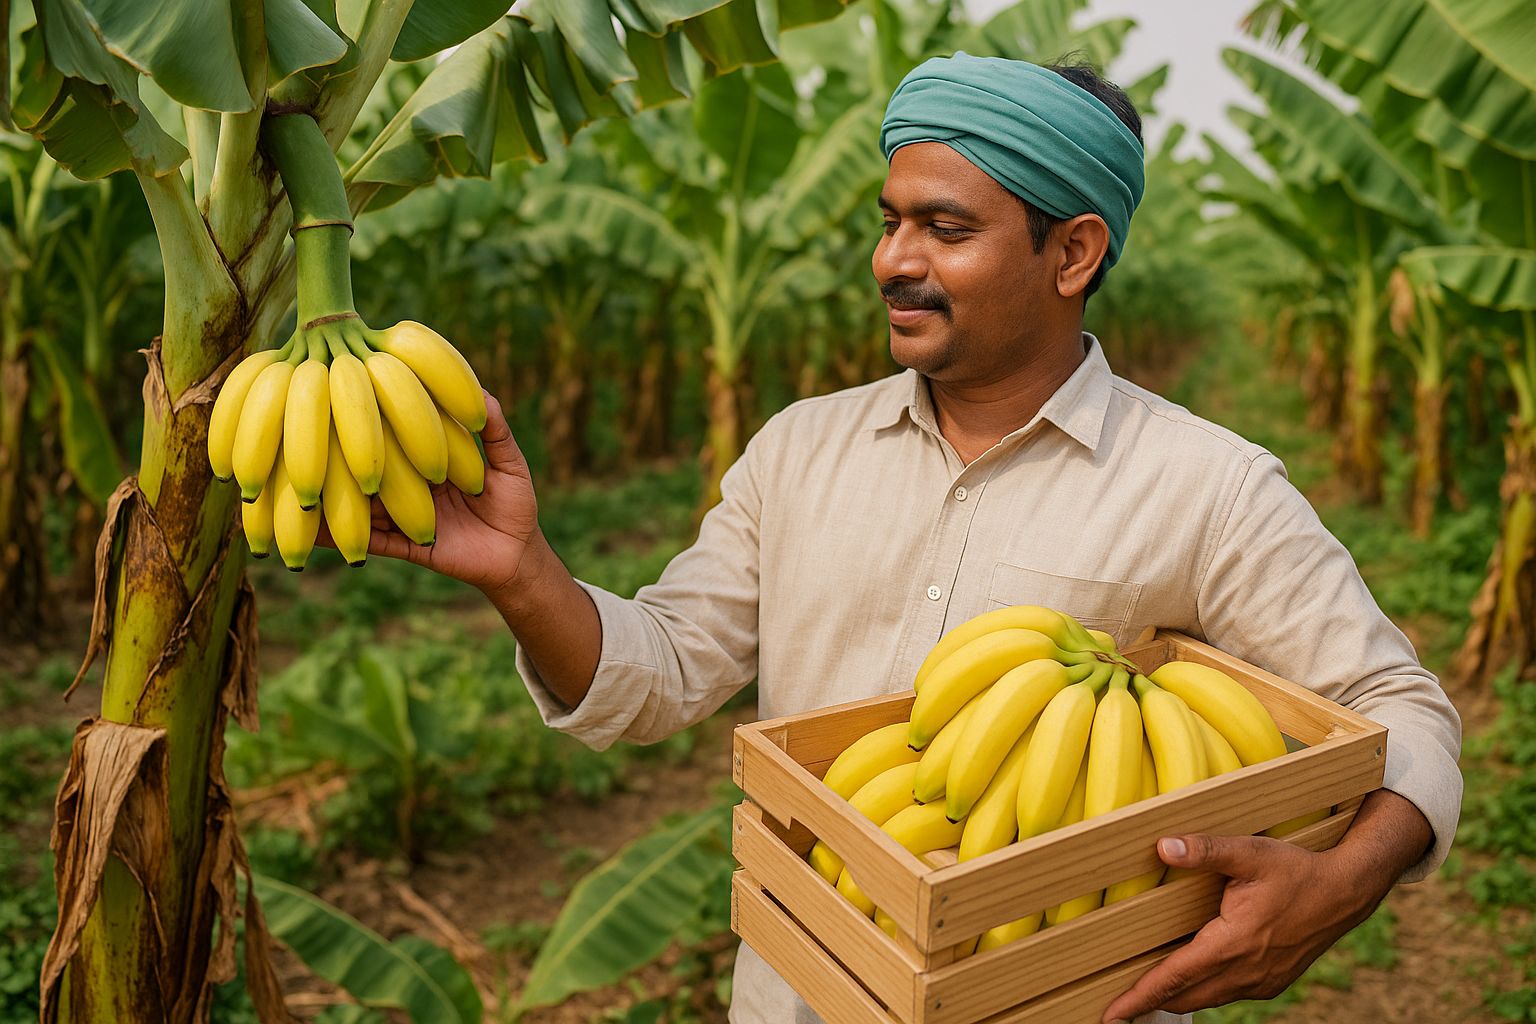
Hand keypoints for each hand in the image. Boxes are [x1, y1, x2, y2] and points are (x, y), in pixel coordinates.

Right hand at [322, 391, 541, 594]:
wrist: (519, 559)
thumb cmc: (516, 505)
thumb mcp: (509, 463)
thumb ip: (494, 430)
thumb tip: (479, 390)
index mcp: (426, 456)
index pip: (394, 431)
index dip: (371, 413)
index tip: (342, 388)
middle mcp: (407, 481)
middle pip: (368, 462)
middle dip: (336, 449)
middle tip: (303, 429)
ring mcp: (401, 513)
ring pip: (358, 500)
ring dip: (327, 491)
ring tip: (295, 477)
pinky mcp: (404, 545)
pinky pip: (367, 539)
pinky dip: (339, 536)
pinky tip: (308, 528)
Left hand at [1099, 833, 1382, 1021]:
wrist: (1347, 892)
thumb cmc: (1297, 871)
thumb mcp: (1250, 853)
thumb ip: (1205, 850)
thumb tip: (1163, 847)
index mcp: (1233, 943)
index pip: (1174, 977)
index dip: (1139, 997)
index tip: (1111, 1014)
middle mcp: (1246, 971)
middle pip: (1185, 997)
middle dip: (1150, 1002)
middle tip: (1119, 1003)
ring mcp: (1262, 981)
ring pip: (1207, 998)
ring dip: (1177, 996)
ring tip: (1147, 991)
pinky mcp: (1273, 982)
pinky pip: (1229, 994)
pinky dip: (1204, 990)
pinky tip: (1193, 975)